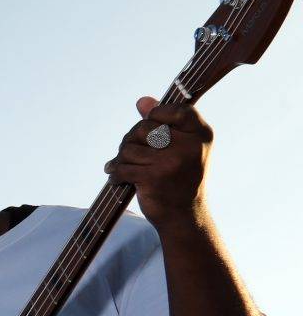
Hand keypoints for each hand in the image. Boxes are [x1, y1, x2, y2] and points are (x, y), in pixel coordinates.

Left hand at [106, 98, 210, 232]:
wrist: (183, 215)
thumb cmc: (180, 178)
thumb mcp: (182, 147)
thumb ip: (164, 123)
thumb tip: (142, 101)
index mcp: (201, 134)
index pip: (175, 110)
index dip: (157, 114)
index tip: (150, 126)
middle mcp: (189, 145)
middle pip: (144, 127)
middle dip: (131, 139)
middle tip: (129, 151)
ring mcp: (171, 161)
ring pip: (130, 148)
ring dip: (121, 158)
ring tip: (123, 166)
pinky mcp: (153, 177)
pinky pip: (122, 167)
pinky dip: (115, 173)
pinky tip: (116, 177)